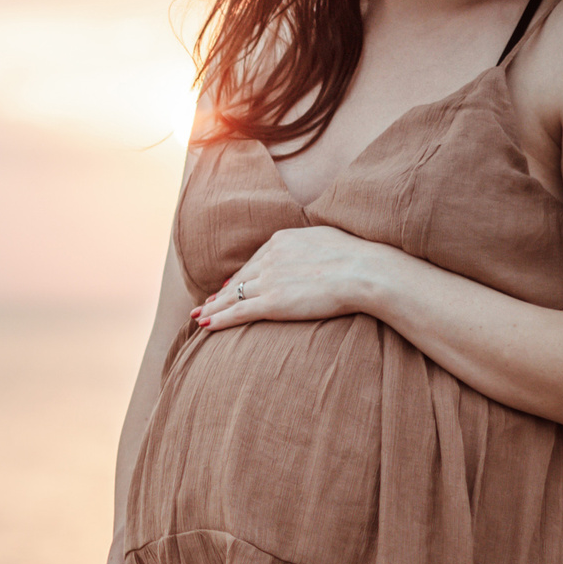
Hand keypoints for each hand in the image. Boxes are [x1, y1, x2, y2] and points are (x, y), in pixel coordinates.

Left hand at [191, 225, 397, 331]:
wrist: (363, 271)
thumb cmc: (356, 257)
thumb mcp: (327, 238)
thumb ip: (310, 245)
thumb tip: (314, 248)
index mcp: (282, 241)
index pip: (255, 261)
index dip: (241, 276)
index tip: (229, 285)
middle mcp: (270, 258)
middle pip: (239, 279)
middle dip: (221, 293)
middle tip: (205, 302)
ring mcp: (269, 280)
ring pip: (233, 296)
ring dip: (213, 307)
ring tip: (199, 315)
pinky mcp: (273, 302)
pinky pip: (238, 312)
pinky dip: (219, 319)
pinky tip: (206, 325)